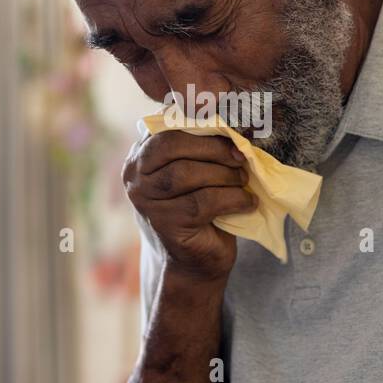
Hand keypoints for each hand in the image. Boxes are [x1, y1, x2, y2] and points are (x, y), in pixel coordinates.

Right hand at [123, 130, 256, 283]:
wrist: (196, 262)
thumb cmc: (200, 208)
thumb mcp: (196, 171)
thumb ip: (200, 146)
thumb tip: (236, 119)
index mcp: (140, 157)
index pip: (166, 127)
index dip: (201, 124)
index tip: (231, 131)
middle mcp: (135, 178)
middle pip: (172, 145)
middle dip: (213, 147)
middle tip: (241, 156)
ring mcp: (147, 202)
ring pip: (187, 173)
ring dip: (224, 174)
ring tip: (243, 180)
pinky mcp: (166, 225)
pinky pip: (203, 201)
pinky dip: (233, 198)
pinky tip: (247, 201)